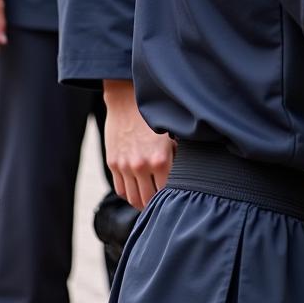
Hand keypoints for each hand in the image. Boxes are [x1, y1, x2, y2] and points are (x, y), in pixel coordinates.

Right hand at [103, 79, 173, 209]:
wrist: (127, 98)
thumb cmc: (155, 114)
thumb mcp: (173, 133)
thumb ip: (179, 155)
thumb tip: (191, 172)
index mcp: (160, 159)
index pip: (167, 192)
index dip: (173, 198)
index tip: (179, 199)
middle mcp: (141, 166)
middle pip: (149, 200)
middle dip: (158, 204)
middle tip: (166, 203)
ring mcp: (125, 166)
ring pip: (134, 198)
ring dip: (143, 202)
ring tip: (152, 201)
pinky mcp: (113, 163)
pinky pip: (121, 189)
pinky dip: (130, 194)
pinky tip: (139, 191)